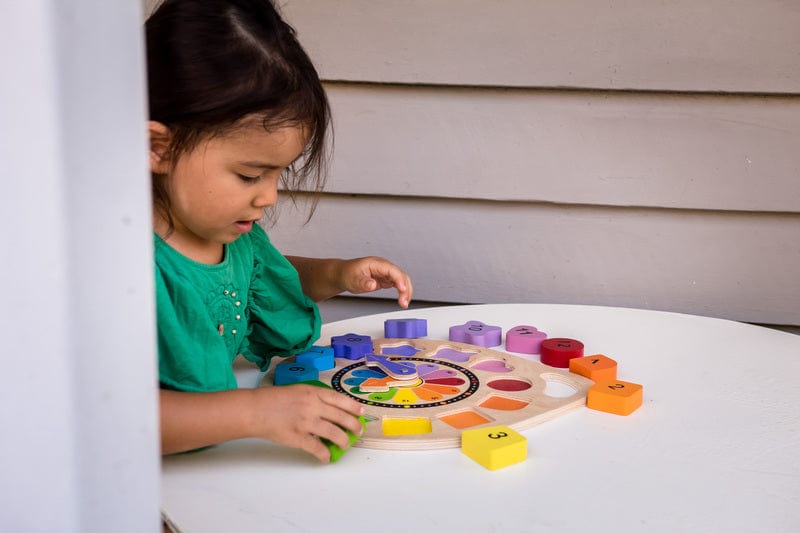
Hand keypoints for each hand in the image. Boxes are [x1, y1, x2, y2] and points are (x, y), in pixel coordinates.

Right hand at [249, 384, 365, 461]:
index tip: (361, 412)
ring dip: (343, 441)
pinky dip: (325, 454)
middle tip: (358, 431)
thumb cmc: (274, 399)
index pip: (340, 399)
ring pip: (334, 433)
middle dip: (354, 425)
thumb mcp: (298, 390)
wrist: (256, 409)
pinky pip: (317, 448)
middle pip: (341, 417)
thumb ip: (314, 398)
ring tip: (345, 444)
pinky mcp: (299, 437)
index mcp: (313, 392)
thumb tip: (329, 410)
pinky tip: (327, 458)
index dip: (353, 407)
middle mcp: (313, 406)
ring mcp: (307, 422)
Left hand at [338, 256, 413, 307]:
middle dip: (405, 289)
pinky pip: (398, 284)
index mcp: (377, 264)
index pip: (393, 271)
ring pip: (402, 280)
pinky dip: (402, 292)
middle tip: (403, 302)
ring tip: (404, 304)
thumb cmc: (348, 274)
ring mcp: (386, 273)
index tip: (402, 290)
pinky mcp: (385, 279)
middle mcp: (384, 267)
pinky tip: (402, 300)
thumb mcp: (353, 279)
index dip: (399, 280)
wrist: (343, 274)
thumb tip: (372, 284)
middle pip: (401, 276)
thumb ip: (363, 282)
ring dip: (405, 292)